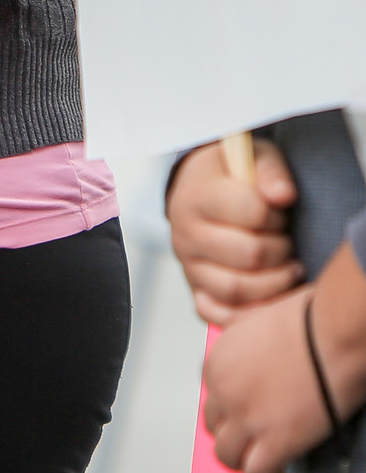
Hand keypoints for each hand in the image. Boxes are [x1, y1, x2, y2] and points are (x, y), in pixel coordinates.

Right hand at [166, 139, 301, 326]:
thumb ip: (270, 171)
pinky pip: (216, 314)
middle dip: (282, 249)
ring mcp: (187, 267)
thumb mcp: (254, 158)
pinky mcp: (193, 290)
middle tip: (287, 241)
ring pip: (235, 290)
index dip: (278, 213)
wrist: (199, 191)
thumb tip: (282, 196)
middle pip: (249, 255)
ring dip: (274, 283)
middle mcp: (185, 235)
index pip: (253, 213)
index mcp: (197, 197)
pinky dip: (246, 313)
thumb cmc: (234, 176)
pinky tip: (269, 296)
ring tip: (287, 268)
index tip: (281, 209)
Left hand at [203, 285, 323, 472]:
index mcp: (218, 361)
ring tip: (251, 468)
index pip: (213, 394)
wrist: (337, 327)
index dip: (227, 406)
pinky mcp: (275, 440)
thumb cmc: (316, 315)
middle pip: (214, 424)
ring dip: (239, 461)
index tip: (239, 414)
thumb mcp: (263, 321)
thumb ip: (254, 342)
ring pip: (227, 453)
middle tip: (244, 442)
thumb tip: (268, 352)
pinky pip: (257, 471)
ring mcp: (247, 418)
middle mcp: (224, 391)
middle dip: (229, 433)